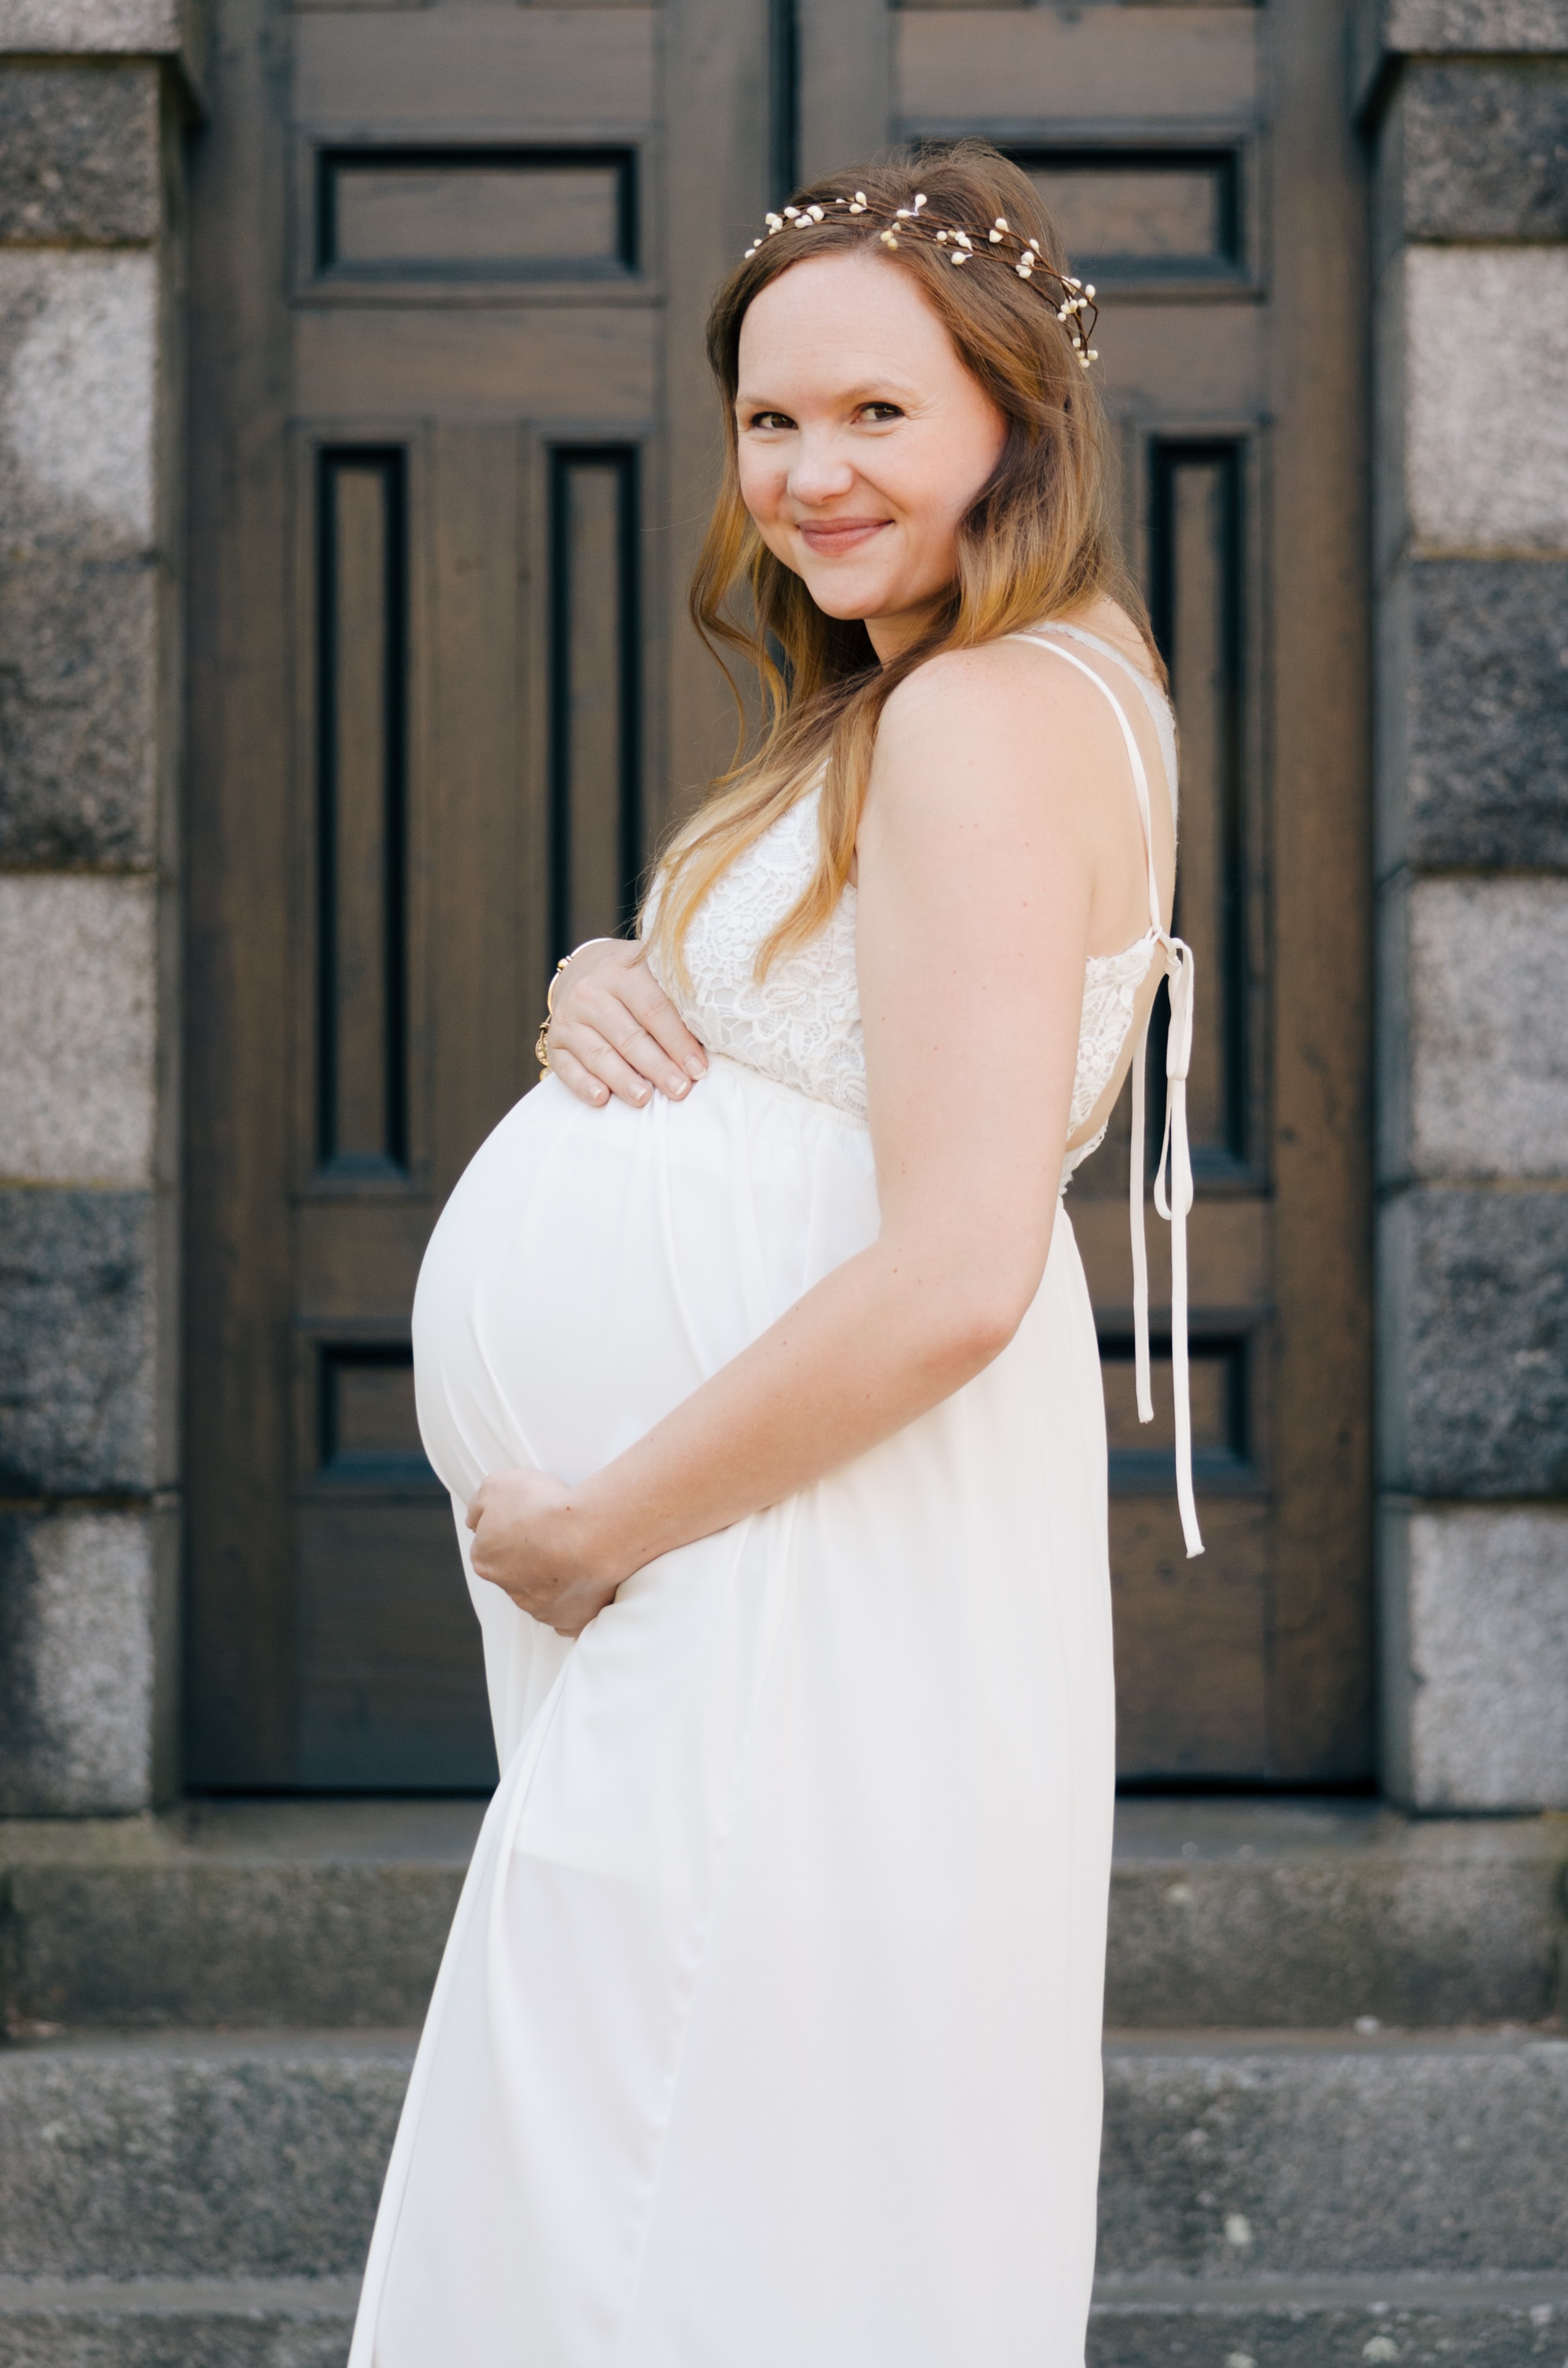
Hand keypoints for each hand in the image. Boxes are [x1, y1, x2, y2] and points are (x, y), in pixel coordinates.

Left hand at [465, 1468, 621, 1636]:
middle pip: (516, 1572)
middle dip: (532, 1556)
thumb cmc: (545, 1508)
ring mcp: (540, 1607)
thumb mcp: (496, 1486)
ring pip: (543, 1593)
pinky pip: (569, 1616)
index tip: (528, 1518)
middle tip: (554, 1534)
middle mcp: (509, 1588)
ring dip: (555, 1578)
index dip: (511, 1528)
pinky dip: (576, 1603)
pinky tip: (585, 1584)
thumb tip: (476, 1518)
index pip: (490, 1546)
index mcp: (486, 1559)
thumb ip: (479, 1505)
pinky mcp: (570, 1620)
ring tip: (576, 1552)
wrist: (588, 1532)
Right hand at [546, 939, 707, 1108]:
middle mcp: (590, 992)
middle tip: (679, 1090)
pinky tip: (602, 1098)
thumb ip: (676, 999)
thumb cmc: (633, 979)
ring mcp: (569, 1017)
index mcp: (623, 971)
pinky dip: (583, 1084)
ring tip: (645, 1099)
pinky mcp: (555, 1040)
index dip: (678, 1042)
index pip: (654, 1009)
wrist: (583, 970)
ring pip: (599, 1054)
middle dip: (657, 1066)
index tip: (698, 1069)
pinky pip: (567, 1067)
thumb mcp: (653, 973)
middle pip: (629, 1036)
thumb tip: (713, 1040)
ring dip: (623, 1079)